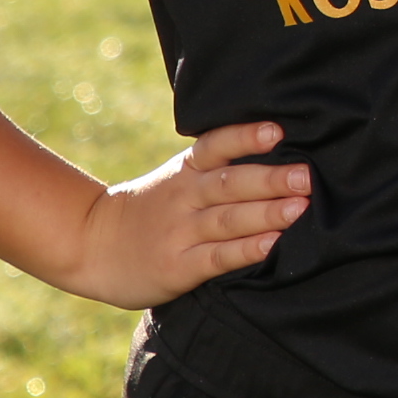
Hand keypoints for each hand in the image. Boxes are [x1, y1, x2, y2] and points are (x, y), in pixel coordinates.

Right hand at [59, 121, 312, 310]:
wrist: (91, 245)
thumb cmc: (149, 209)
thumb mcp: (175, 178)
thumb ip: (217, 169)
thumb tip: (282, 154)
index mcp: (185, 170)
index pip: (216, 146)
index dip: (246, 137)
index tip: (278, 130)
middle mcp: (184, 197)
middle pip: (230, 183)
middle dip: (271, 179)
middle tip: (307, 176)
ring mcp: (180, 232)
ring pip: (228, 219)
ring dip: (267, 213)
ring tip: (301, 207)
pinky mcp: (179, 266)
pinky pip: (217, 257)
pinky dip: (246, 250)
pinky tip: (272, 244)